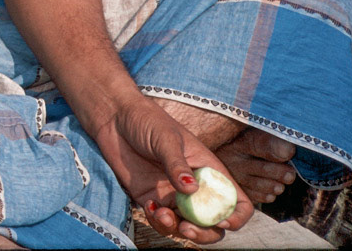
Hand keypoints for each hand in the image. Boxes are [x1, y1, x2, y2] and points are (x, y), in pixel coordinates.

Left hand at [89, 97, 252, 243]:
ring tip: (161, 215)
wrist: (115, 118)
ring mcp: (172, 195)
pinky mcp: (151, 198)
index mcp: (209, 170)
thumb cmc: (146, 120)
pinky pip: (160, 221)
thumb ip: (176, 164)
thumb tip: (191, 189)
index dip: (236, 216)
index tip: (223, 222)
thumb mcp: (166, 138)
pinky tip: (148, 207)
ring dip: (176, 229)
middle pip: (212, 222)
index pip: (236, 200)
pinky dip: (157, 222)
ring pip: (186, 226)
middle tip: (186, 229)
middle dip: (205, 233)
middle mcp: (195, 187)